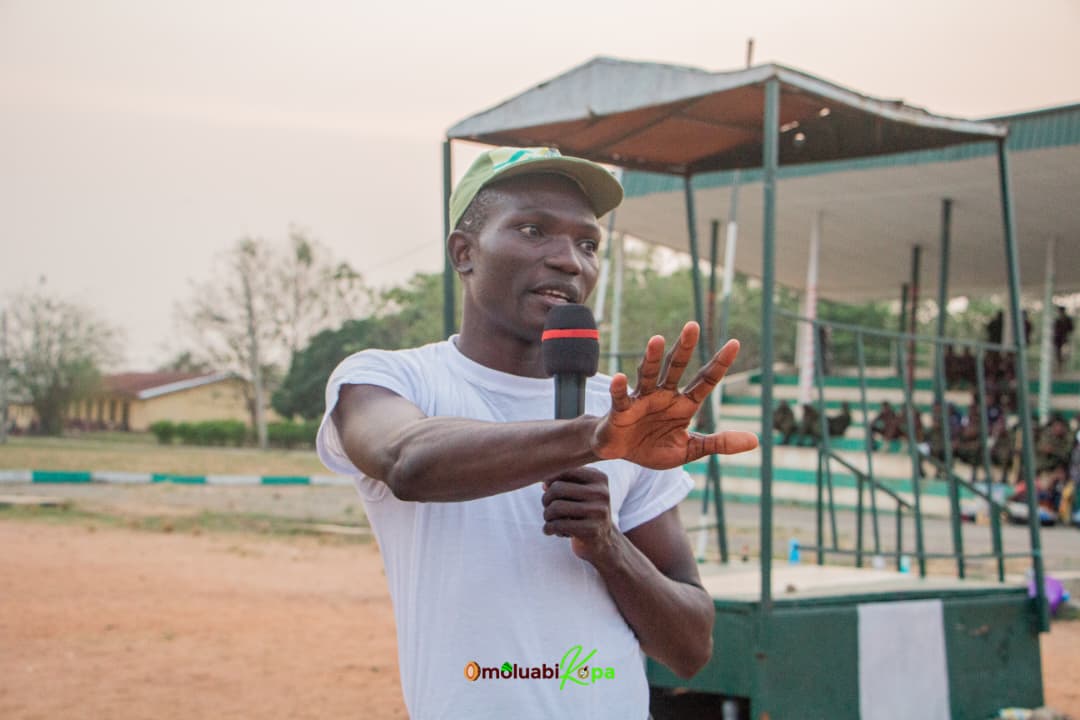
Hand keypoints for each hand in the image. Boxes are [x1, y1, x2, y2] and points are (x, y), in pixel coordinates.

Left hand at [541, 467, 616, 562]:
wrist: (602, 541)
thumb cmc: (584, 511)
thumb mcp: (579, 491)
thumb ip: (562, 481)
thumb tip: (544, 483)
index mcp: (599, 478)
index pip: (565, 470)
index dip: (549, 480)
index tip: (547, 489)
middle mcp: (601, 493)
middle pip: (557, 488)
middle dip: (545, 499)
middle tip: (548, 508)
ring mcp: (598, 512)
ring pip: (555, 507)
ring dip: (547, 515)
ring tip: (551, 520)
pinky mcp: (591, 531)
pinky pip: (558, 525)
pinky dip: (549, 528)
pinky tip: (554, 531)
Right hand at [592, 322, 758, 468]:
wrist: (622, 454)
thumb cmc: (655, 446)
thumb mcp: (690, 448)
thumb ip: (719, 443)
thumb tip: (755, 441)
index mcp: (684, 404)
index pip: (705, 380)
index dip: (719, 363)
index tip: (735, 343)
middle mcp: (664, 395)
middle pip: (675, 367)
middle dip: (685, 347)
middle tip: (693, 325)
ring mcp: (642, 399)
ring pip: (648, 374)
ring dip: (651, 358)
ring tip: (657, 339)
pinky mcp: (622, 410)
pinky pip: (620, 397)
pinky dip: (619, 388)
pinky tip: (619, 378)